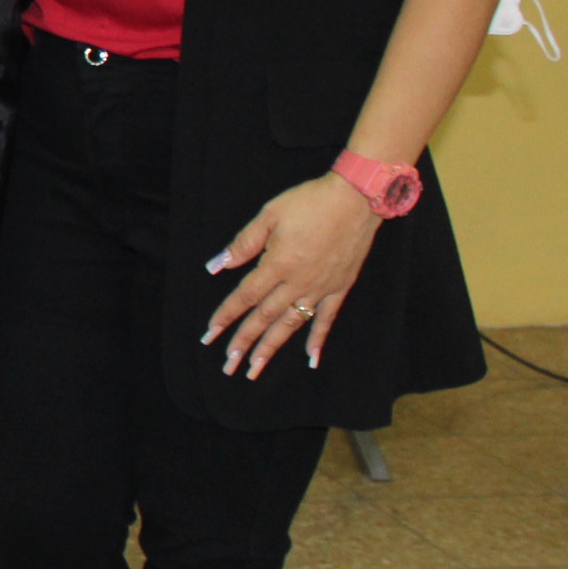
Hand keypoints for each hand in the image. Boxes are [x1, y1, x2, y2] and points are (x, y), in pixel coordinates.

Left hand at [202, 173, 378, 379]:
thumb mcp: (269, 215)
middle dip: (244, 342)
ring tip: (255, 369)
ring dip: (272, 348)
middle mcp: (297, 283)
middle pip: (264, 318)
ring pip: (291, 325)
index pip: (245, 297)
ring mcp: (320, 288)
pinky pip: (326, 320)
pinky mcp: (339, 288)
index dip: (226, 316)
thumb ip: (243, 243)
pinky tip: (310, 359)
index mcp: (277, 264)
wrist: (357, 199)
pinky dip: (317, 340)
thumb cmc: (310, 202)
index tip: (210, 334)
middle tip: (228, 365)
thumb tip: (217, 265)